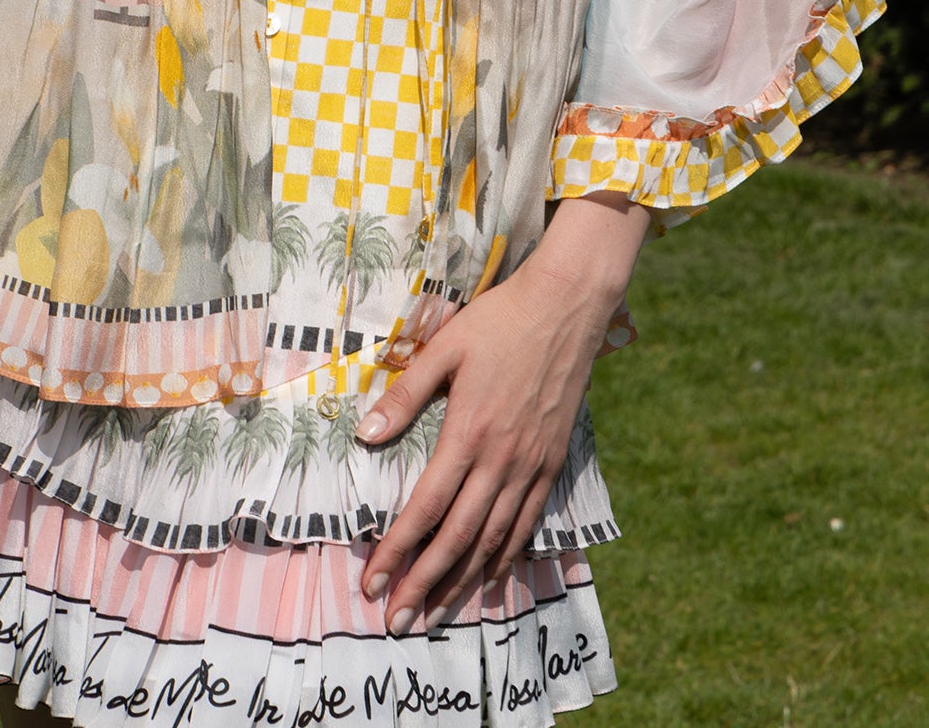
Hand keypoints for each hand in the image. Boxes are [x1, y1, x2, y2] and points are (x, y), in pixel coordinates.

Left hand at [357, 197, 646, 629]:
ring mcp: (530, 465)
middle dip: (424, 583)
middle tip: (397, 620)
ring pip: (492, 540)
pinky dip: (505, 555)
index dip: (397, 550)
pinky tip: (489, 576)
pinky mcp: (551, 463)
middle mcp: (500, 460)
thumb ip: (405, 395)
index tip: (373, 582)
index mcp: (468, 432)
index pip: (425, 507)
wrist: (566, 309)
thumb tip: (365, 436)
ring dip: (461, 581)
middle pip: (457, 538)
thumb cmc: (499, 322)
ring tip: (435, 613)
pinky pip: (527, 522)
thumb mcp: (444, 348)